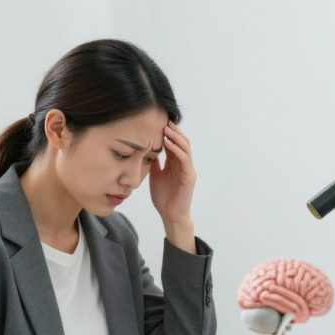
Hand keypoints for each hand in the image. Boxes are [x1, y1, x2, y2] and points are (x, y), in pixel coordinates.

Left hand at [150, 122, 196, 250]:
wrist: (170, 215)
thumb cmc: (163, 197)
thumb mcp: (154, 174)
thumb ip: (153, 161)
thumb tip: (144, 147)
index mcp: (175, 162)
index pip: (173, 142)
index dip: (166, 131)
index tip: (155, 120)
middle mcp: (183, 163)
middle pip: (181, 140)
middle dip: (172, 129)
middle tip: (161, 119)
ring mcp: (188, 169)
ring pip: (185, 146)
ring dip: (175, 136)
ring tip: (164, 128)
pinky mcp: (190, 176)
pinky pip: (185, 159)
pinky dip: (177, 149)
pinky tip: (167, 143)